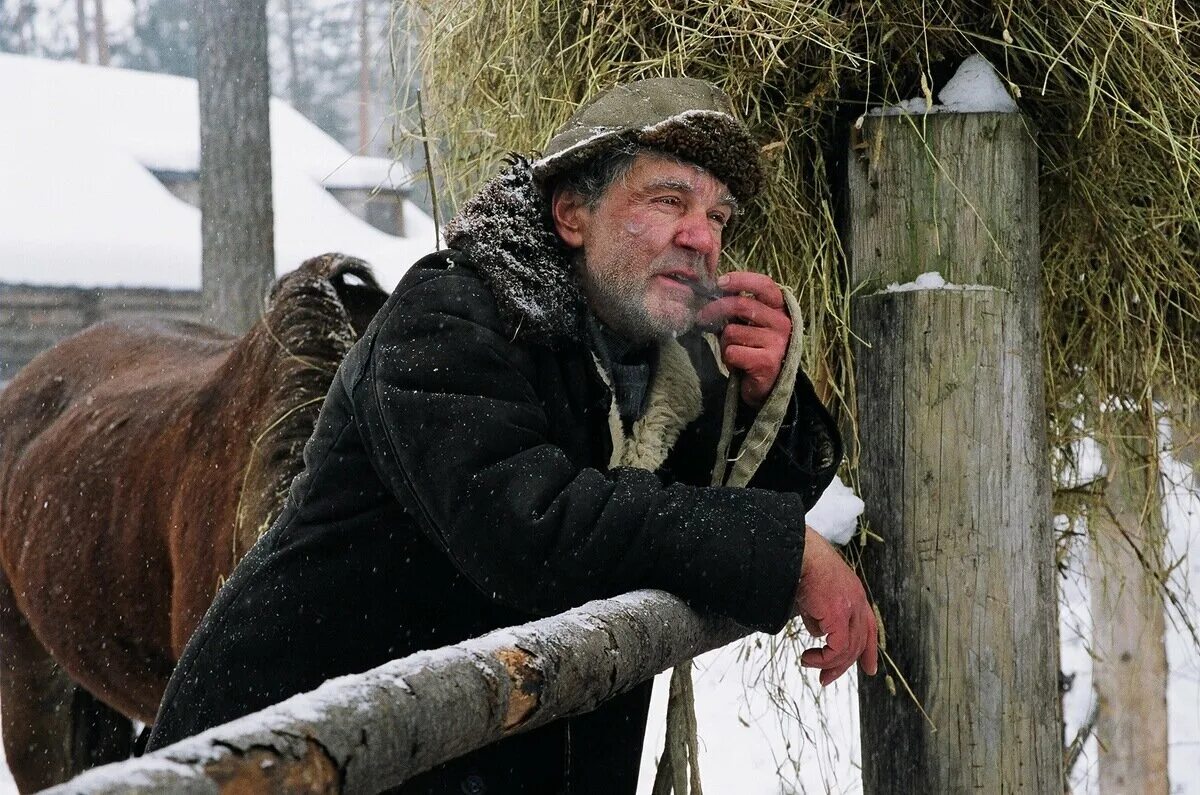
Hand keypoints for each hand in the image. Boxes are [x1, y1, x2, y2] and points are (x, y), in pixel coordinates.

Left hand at [695, 271, 790, 406]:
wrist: (768, 387)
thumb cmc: (755, 351)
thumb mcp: (751, 326)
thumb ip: (739, 309)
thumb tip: (713, 294)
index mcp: (780, 309)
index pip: (764, 285)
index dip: (741, 279)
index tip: (720, 282)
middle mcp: (782, 323)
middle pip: (740, 305)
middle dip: (714, 310)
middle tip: (701, 317)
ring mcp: (777, 342)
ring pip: (731, 332)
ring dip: (725, 343)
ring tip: (736, 352)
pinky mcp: (767, 361)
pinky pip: (732, 351)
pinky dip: (728, 359)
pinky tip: (739, 364)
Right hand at [793, 527, 878, 685]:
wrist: (798, 553)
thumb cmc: (801, 567)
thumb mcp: (813, 596)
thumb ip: (819, 615)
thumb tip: (818, 633)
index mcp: (855, 595)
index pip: (869, 627)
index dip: (869, 650)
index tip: (869, 669)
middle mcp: (858, 602)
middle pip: (859, 643)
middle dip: (842, 665)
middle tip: (825, 678)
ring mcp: (851, 608)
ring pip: (848, 649)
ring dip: (827, 663)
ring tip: (808, 663)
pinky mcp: (839, 614)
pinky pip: (837, 647)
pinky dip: (824, 658)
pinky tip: (808, 657)